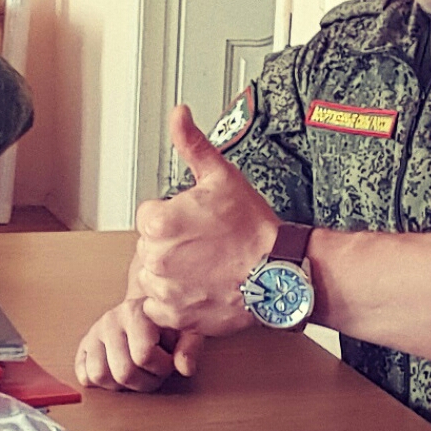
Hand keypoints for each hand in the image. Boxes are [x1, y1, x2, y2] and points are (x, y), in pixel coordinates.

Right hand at [74, 298, 205, 391]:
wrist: (146, 310)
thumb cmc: (168, 324)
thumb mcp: (187, 330)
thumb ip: (190, 348)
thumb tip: (184, 368)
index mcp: (136, 312)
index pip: (143, 355)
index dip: (161, 368)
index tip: (168, 362)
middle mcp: (110, 320)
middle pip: (122, 372)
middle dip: (144, 382)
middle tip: (153, 372)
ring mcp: (94, 333)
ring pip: (99, 375)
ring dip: (121, 385)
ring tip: (136, 372)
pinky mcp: (84, 346)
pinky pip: (84, 374)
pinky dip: (101, 382)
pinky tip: (118, 372)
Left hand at [134, 105, 280, 336]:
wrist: (280, 273)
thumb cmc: (254, 227)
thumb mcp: (222, 177)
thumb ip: (193, 145)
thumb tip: (179, 114)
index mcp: (159, 222)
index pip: (149, 216)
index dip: (174, 217)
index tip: (197, 223)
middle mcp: (156, 257)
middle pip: (150, 247)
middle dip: (172, 245)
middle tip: (206, 246)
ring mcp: (165, 290)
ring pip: (154, 277)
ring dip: (172, 274)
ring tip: (204, 268)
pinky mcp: (176, 316)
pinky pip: (160, 308)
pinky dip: (175, 303)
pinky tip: (199, 290)